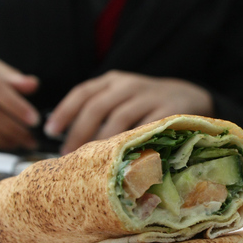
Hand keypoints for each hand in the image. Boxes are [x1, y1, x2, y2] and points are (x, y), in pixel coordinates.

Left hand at [45, 70, 213, 153]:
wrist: (191, 95)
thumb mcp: (123, 97)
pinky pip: (146, 130)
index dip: (64, 111)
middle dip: (79, 133)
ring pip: (119, 120)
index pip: (83, 92)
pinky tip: (123, 160)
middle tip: (69, 155)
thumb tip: (69, 140)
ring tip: (92, 161)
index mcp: (114, 81)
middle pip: (97, 107)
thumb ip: (101, 110)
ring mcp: (150, 97)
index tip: (51, 131)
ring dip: (103, 142)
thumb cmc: (148, 103)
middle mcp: (129, 85)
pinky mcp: (170, 111)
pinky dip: (132, 145)